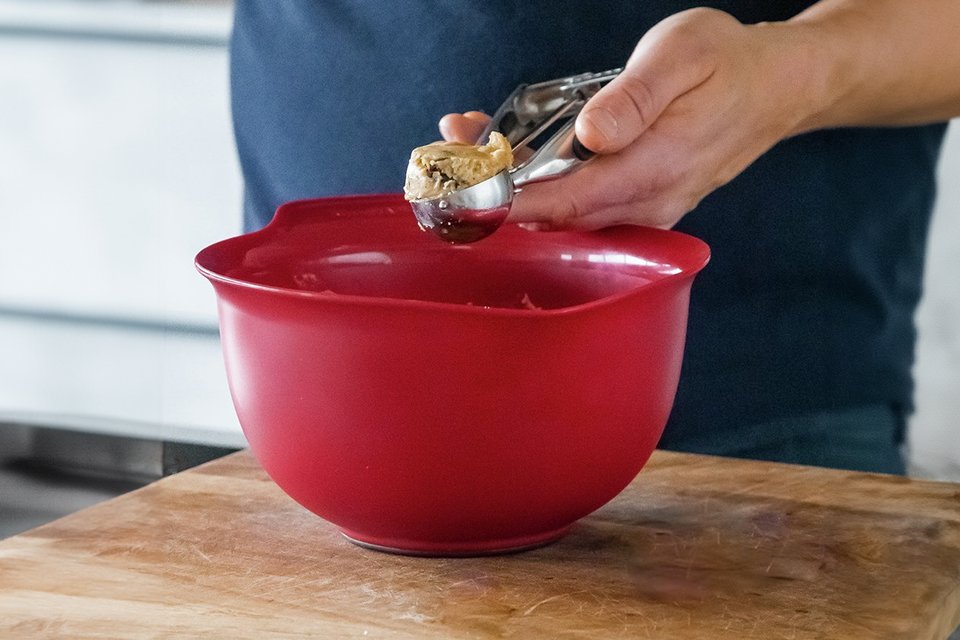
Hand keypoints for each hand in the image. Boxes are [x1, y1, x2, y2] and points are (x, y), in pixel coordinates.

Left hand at [441, 8, 822, 229]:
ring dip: (510, 191)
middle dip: (495, 194)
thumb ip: (637, 97)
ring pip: (565, 216)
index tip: (462, 192)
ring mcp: (644, 210)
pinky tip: (510, 160)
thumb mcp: (684, 54)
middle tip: (444, 161)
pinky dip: (539, 190)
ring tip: (463, 150)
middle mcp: (647, 202)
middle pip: (556, 217)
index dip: (509, 200)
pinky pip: (582, 208)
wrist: (774, 88)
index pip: (568, 200)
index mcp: (656, 167)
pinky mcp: (640, 205)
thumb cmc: (728, 64)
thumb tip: (592, 134)